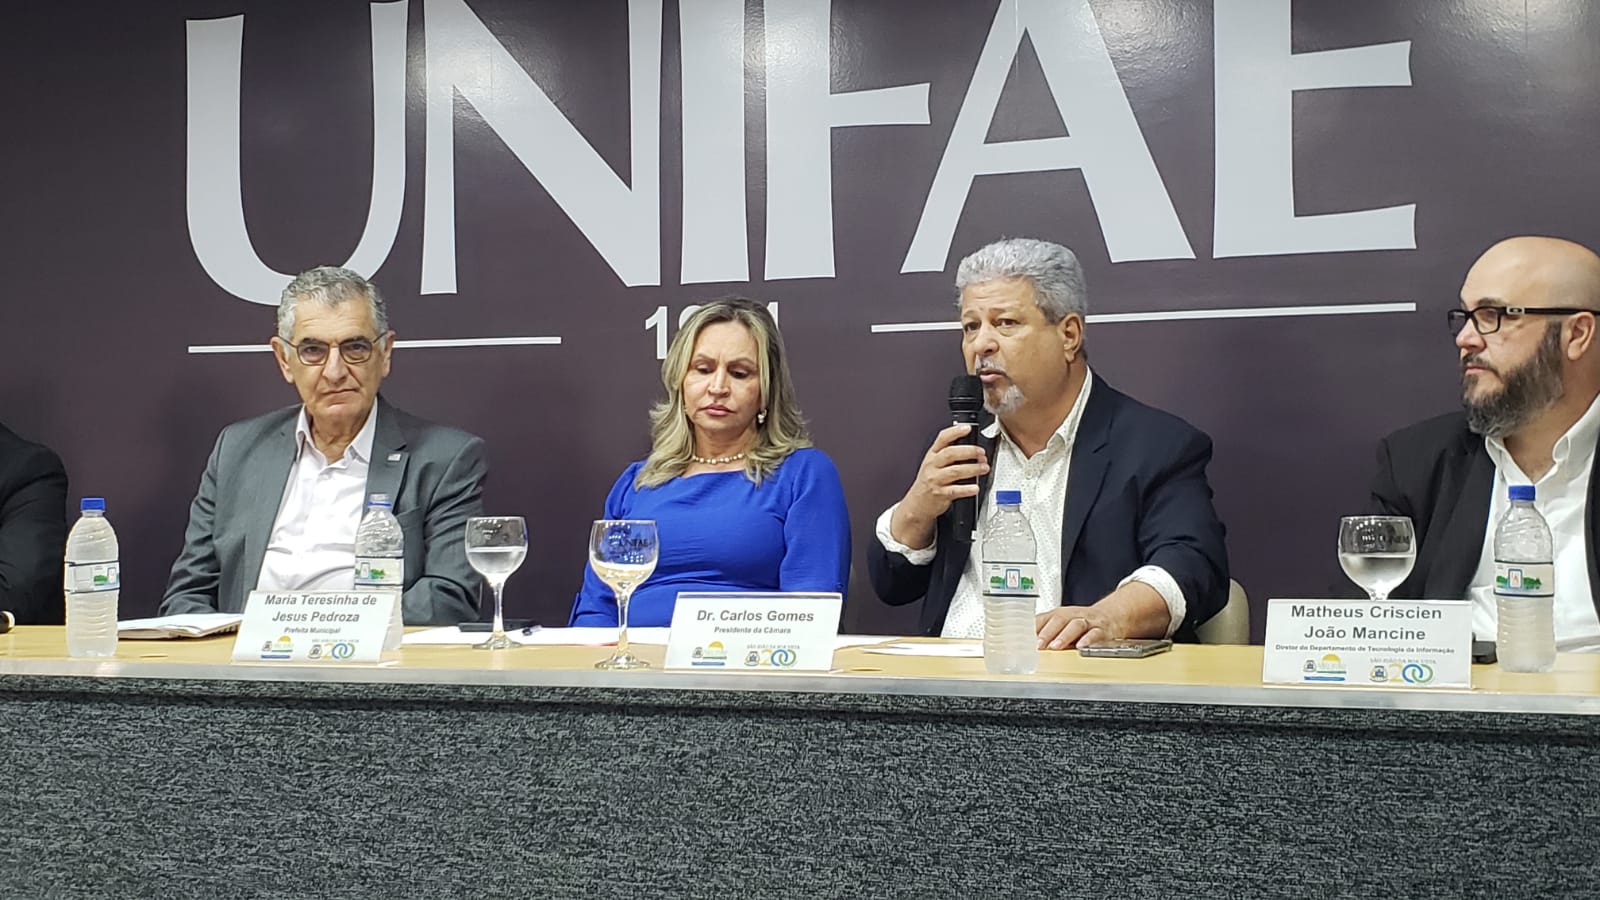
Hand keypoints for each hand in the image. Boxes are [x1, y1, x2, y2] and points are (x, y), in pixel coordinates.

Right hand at [888, 425, 988, 548]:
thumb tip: (971, 446)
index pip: (942, 439)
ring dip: (972, 469)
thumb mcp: (933, 464)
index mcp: (932, 455)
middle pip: (950, 453)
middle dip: (968, 451)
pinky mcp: (940, 494)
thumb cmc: (929, 482)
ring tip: (984, 468)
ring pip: (954, 471)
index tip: (967, 428)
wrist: (916, 504)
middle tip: (981, 453)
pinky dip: (966, 489)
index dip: (955, 432)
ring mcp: (935, 480)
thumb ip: (947, 453)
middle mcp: (932, 466)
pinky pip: (954, 490)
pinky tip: (975, 487)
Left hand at [1035, 606, 1126, 649]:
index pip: (1043, 619)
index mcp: (1059, 615)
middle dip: (1047, 632)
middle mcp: (1072, 616)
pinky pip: (1095, 633)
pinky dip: (1089, 639)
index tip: (1023, 640)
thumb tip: (1026, 647)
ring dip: (1065, 636)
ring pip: (1076, 625)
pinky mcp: (1102, 630)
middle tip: (1038, 645)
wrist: (1112, 615)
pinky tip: (1081, 646)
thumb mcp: (1062, 625)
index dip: (1033, 629)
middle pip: (1058, 620)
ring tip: (1056, 646)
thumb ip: (1046, 633)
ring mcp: (1088, 622)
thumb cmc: (1082, 622)